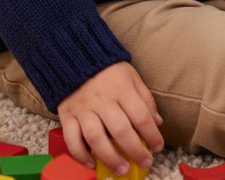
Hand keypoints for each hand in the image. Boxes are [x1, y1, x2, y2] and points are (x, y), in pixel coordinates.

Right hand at [57, 60, 164, 174]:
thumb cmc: (107, 70)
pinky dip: (80, 154)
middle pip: (120, 130)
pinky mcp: (67, 115)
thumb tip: (157, 122)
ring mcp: (83, 108)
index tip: (157, 147)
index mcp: (121, 88)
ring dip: (110, 158)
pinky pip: (71, 139)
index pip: (140, 116)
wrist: (75, 56)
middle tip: (145, 162)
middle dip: (135, 151)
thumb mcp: (131, 76)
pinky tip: (91, 163)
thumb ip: (145, 98)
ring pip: (95, 137)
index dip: (152, 135)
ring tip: (122, 169)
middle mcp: (102, 100)